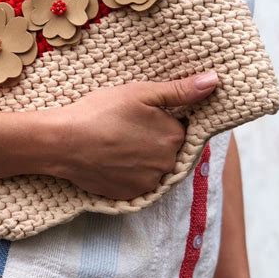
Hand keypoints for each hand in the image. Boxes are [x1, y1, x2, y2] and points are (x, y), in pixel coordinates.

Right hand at [51, 72, 217, 199]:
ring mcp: (148, 184)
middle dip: (154, 140)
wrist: (63, 142)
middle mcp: (167, 166)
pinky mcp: (129, 196)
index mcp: (174, 138)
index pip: (180, 129)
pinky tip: (112, 159)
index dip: (163, 120)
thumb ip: (181, 90)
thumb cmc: (101, 112)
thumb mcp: (142, 93)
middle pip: (168, 151)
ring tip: (117, 143)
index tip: (143, 116)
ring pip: (153, 168)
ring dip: (142, 158)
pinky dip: (129, 173)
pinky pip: (137, 183)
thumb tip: (215, 81)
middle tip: (127, 127)